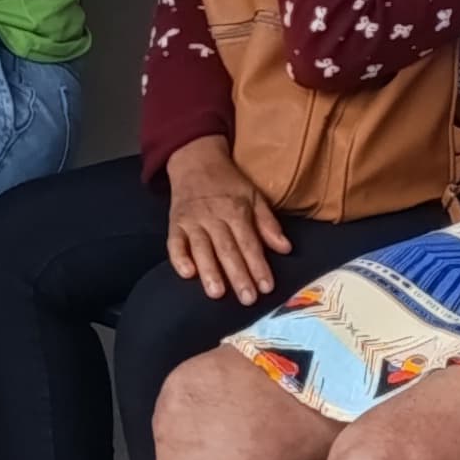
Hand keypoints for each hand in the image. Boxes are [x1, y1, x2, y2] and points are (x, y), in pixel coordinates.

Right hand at [161, 135, 291, 301]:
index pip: (249, 242)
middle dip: (238, 275)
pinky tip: (186, 273)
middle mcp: (214, 216)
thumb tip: (285, 248)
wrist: (195, 161)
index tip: (266, 287)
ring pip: (201, 248)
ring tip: (217, 293)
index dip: (258, 265)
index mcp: (236, 210)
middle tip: (247, 298)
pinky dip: (178, 258)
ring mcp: (192, 220)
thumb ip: (268, 223)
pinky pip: (174, 243)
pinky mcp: (175, 223)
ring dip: (209, 271)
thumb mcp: (254, 196)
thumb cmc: (229, 183)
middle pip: (227, 249)